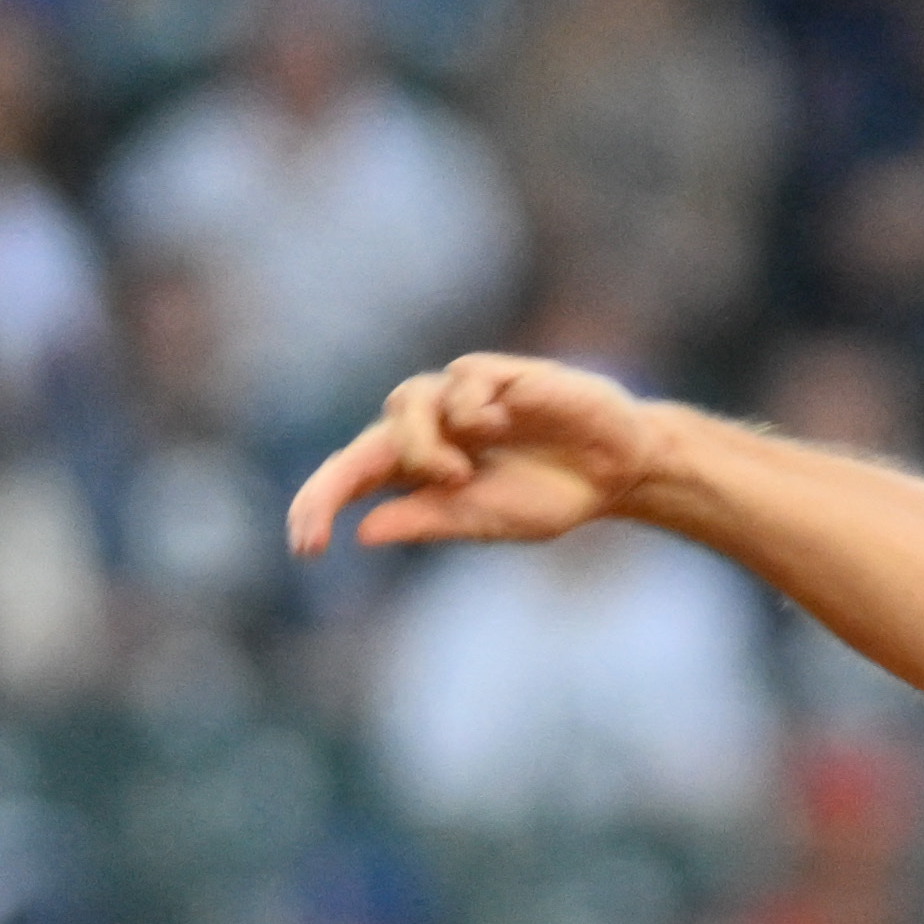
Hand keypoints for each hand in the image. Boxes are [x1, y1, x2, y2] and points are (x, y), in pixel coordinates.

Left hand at [285, 356, 663, 557]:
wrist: (617, 471)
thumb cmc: (551, 494)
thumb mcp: (484, 519)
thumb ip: (429, 518)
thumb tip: (365, 530)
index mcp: (420, 467)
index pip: (352, 476)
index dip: (320, 506)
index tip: (306, 549)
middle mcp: (433, 426)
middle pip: (370, 437)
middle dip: (353, 479)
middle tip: (381, 514)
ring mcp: (463, 397)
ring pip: (406, 400)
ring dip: (422, 442)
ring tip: (459, 474)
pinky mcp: (498, 374)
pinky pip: (459, 381)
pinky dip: (471, 411)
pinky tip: (502, 428)